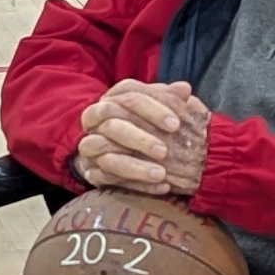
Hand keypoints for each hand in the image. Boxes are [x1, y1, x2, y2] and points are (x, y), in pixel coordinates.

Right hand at [74, 81, 213, 199]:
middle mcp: (95, 120)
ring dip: (135, 167)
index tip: (176, 124)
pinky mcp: (91, 171)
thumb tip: (184, 89)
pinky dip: (136, 184)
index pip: (129, 96)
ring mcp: (90, 147)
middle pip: (111, 125)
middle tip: (165, 152)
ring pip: (107, 156)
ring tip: (162, 174)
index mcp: (112, 99)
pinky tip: (161, 186)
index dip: (152, 109)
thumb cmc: (144, 123)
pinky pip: (109, 180)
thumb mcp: (158, 108)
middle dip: (139, 139)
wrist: (121, 150)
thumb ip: (170, 99)